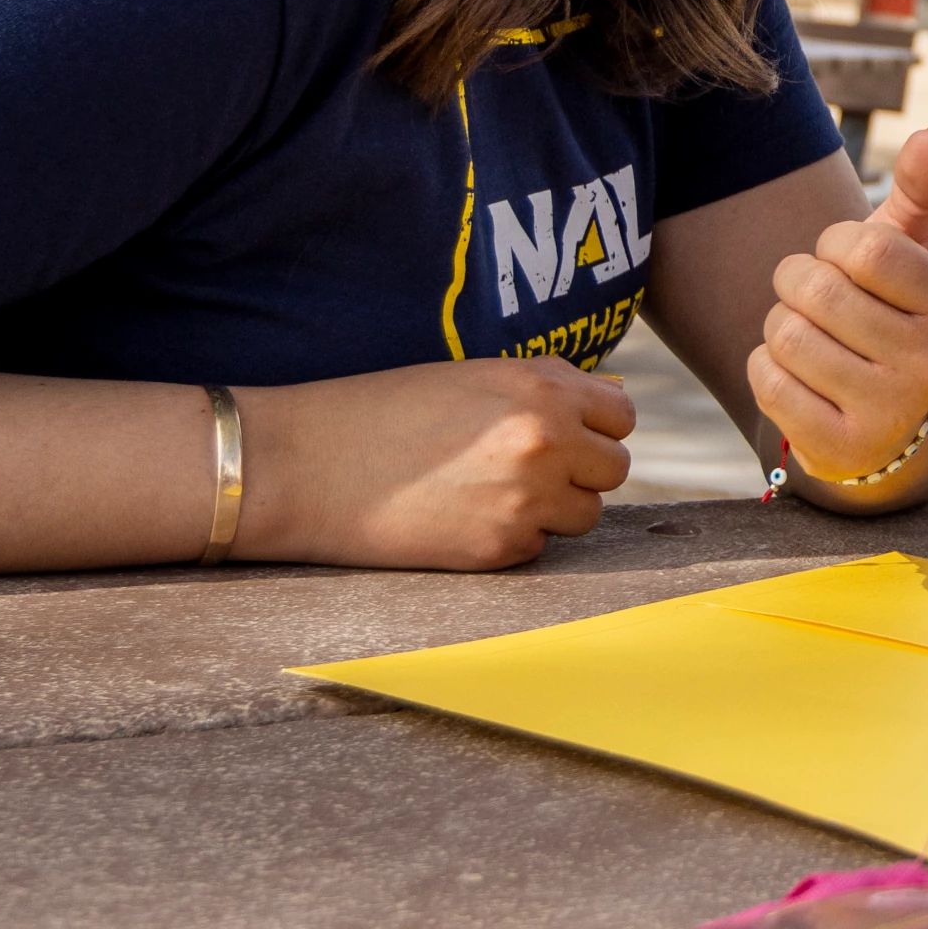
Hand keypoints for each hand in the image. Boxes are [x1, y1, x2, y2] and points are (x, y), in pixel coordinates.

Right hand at [235, 357, 636, 569]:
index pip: (622, 416)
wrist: (305, 466)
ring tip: (490, 492)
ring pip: (584, 514)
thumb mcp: (471, 378)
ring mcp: (527, 500)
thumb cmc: (382, 412)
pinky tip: (460, 518)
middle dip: (580, 471)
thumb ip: (544, 388)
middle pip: (614, 469)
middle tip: (527, 469)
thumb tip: (612, 403)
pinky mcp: (500, 550)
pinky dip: (512, 538)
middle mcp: (546, 442)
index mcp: (541, 388)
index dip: (594, 426)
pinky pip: (538, 547)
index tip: (567, 433)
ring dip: (553, 509)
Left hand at [748, 128, 927, 482]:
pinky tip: (796, 374)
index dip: (834, 245)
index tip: (845, 261)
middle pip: (816, 290)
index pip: (864, 248)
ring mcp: (887, 413)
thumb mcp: (914, 256)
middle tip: (812, 297)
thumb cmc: (895, 316)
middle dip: (795, 282)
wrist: (895, 426)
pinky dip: (766, 368)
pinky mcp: (841, 449)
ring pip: (784, 335)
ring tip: (807, 335)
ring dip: (779, 325)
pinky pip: (767, 382)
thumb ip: (920, 192)